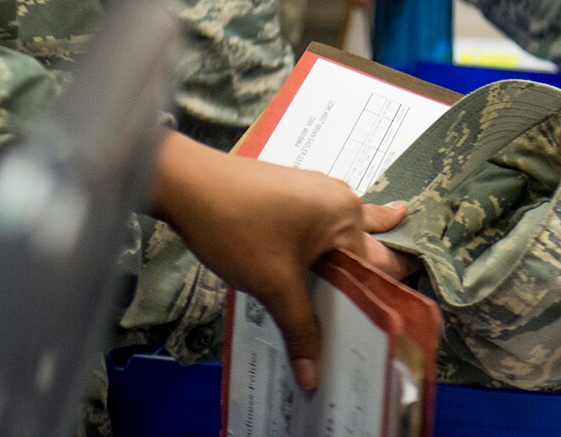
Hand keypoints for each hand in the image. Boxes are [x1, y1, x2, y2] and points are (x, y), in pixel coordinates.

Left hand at [150, 134, 410, 388]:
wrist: (187, 183)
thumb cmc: (237, 227)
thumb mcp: (273, 284)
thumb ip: (299, 329)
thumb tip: (313, 377)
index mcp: (346, 215)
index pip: (373, 271)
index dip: (370, 309)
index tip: (371, 344)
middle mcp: (340, 198)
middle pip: (361, 252)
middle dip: (360, 289)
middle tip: (370, 330)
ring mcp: (315, 191)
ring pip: (338, 241)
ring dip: (340, 271)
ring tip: (366, 295)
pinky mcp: (293, 193)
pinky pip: (318, 229)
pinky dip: (321, 252)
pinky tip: (326, 260)